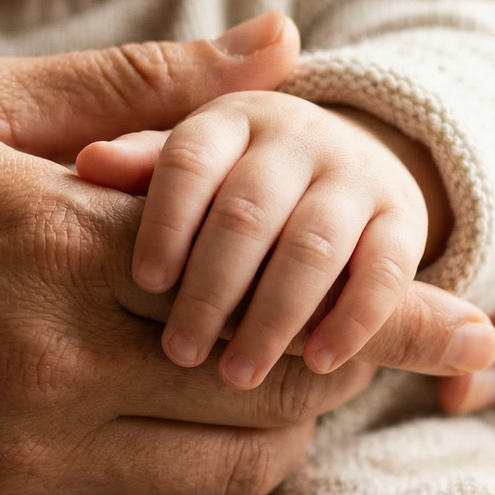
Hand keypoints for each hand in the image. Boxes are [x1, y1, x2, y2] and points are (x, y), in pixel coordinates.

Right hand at [0, 14, 494, 494]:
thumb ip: (130, 91)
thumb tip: (276, 50)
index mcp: (56, 250)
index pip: (279, 291)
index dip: (383, 309)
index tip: (441, 313)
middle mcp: (47, 376)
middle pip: (267, 404)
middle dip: (319, 374)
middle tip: (310, 340)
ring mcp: (7, 473)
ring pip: (218, 493)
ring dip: (261, 451)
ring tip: (237, 401)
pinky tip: (164, 474)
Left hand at [77, 93, 454, 389]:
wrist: (338, 167)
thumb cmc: (229, 181)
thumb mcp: (184, 165)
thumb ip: (139, 167)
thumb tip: (89, 164)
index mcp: (229, 118)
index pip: (191, 160)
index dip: (167, 220)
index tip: (144, 282)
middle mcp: (297, 136)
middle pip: (248, 211)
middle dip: (211, 289)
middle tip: (178, 352)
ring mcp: (356, 174)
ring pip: (313, 246)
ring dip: (273, 318)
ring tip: (234, 376)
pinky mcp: (405, 218)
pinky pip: (386, 270)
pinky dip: (354, 321)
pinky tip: (315, 365)